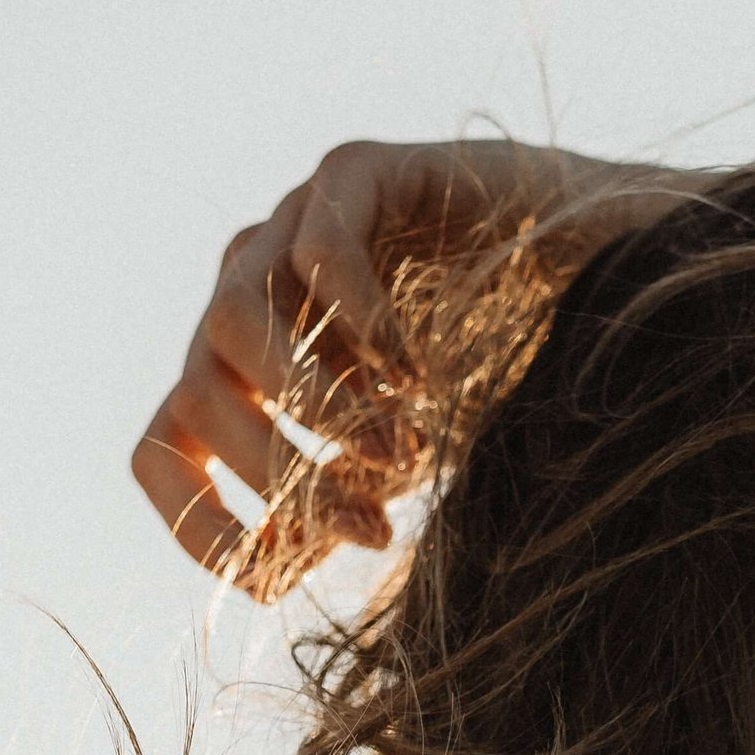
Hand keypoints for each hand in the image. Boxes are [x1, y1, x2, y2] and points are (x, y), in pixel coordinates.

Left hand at [132, 139, 697, 596]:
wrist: (590, 254)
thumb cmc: (489, 363)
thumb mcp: (401, 458)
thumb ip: (342, 502)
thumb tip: (284, 567)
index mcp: (241, 367)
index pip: (164, 445)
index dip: (196, 522)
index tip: (270, 581)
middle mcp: (248, 292)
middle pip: (198, 391)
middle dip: (283, 477)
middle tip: (373, 532)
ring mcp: (290, 225)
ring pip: (235, 317)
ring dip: (311, 406)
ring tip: (400, 456)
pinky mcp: (354, 172)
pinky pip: (321, 244)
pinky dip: (361, 322)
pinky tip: (417, 377)